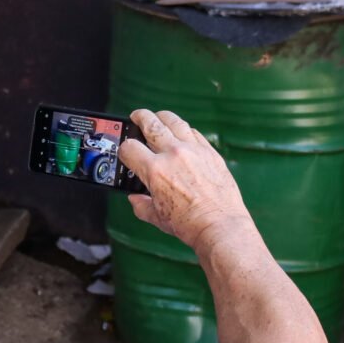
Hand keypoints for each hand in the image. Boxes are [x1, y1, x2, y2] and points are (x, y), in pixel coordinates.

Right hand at [118, 109, 253, 253]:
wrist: (220, 225)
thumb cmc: (190, 224)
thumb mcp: (157, 217)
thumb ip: (141, 206)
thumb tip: (135, 200)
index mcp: (155, 171)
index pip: (129, 148)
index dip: (124, 149)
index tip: (126, 152)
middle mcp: (173, 154)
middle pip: (150, 124)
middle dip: (139, 118)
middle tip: (136, 117)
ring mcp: (193, 150)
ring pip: (174, 121)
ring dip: (162, 117)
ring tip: (158, 117)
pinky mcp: (210, 152)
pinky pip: (194, 132)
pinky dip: (184, 130)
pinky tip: (182, 133)